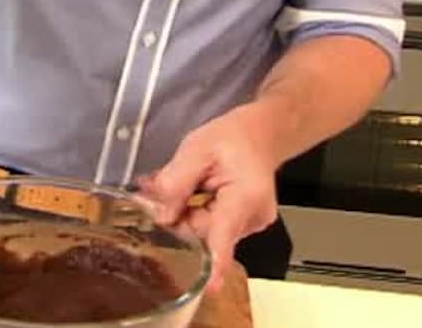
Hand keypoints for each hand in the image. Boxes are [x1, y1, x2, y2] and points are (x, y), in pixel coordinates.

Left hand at [137, 104, 280, 292]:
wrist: (261, 135)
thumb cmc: (233, 138)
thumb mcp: (197, 148)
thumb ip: (176, 181)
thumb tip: (160, 215)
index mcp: (245, 196)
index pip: (225, 234)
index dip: (215, 263)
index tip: (209, 288)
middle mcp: (252, 218)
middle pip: (203, 233)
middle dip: (180, 215)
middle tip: (168, 187)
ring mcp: (249, 226)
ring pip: (204, 232)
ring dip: (187, 212)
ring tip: (188, 182)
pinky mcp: (242, 228)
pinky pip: (210, 228)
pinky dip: (197, 213)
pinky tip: (195, 192)